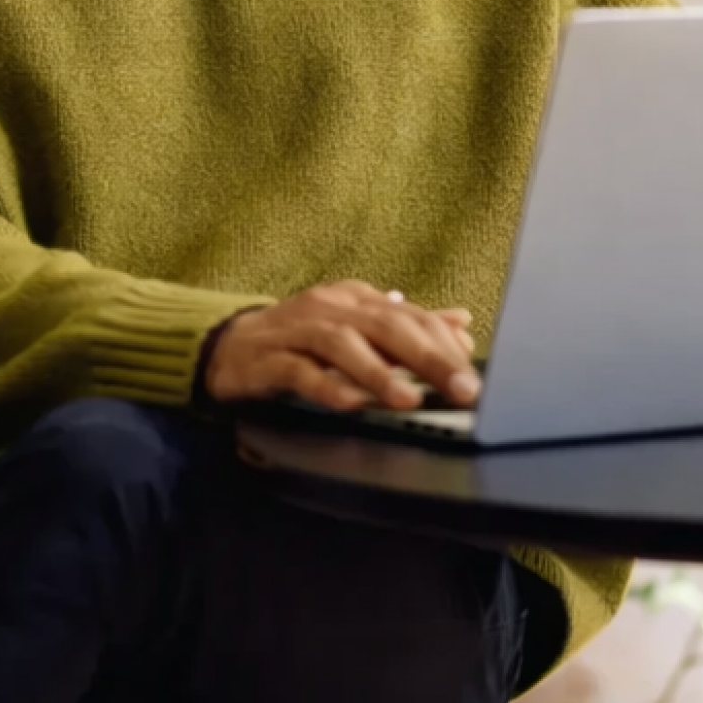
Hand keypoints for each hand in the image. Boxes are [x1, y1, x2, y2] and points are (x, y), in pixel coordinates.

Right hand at [203, 282, 480, 412]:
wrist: (230, 345)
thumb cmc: (302, 338)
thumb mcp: (358, 326)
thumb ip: (407, 326)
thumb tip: (462, 323)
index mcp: (356, 299)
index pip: (410, 315)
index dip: (444, 343)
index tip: (472, 373)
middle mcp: (329, 308)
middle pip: (385, 326)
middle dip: (428, 358)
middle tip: (461, 389)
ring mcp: (296, 331)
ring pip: (342, 345)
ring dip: (378, 373)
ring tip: (408, 399)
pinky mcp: (267, 359)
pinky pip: (298, 370)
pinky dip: (325, 386)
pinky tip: (349, 403)